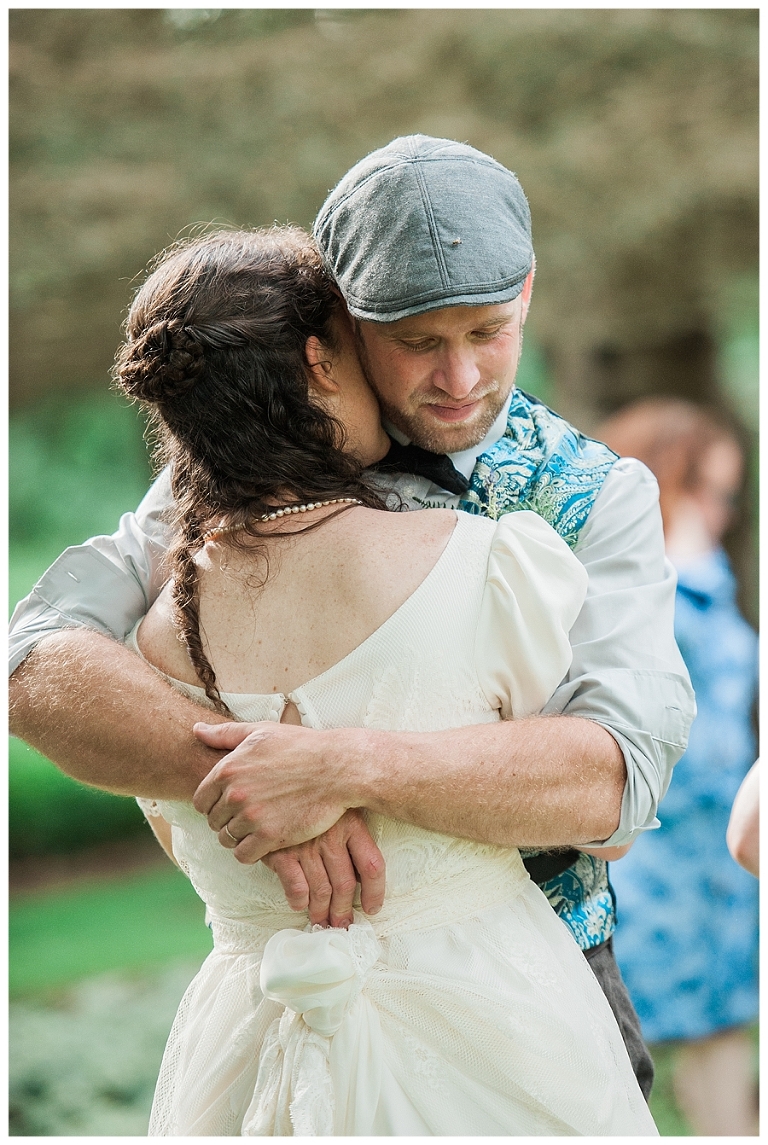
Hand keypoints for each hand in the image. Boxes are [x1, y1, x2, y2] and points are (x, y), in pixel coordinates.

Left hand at [191, 720, 356, 861]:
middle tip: (248, 817)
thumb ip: (224, 734)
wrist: (338, 768)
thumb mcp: (261, 731)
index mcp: (227, 768)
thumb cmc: (301, 746)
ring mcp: (252, 816)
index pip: (200, 801)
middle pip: (213, 822)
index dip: (214, 804)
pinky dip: (252, 852)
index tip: (231, 804)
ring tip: (257, 828)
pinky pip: (244, 855)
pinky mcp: (270, 836)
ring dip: (240, 837)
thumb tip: (196, 730)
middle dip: (227, 821)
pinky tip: (265, 841)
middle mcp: (235, 794)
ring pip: (227, 839)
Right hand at [262, 809, 385, 927]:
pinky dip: (299, 900)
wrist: (272, 781)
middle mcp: (331, 835)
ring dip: (321, 911)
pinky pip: (296, 887)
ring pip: (321, 890)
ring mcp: (306, 844)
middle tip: (343, 924)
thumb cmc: (311, 797)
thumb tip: (363, 876)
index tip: (372, 908)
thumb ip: (352, 835)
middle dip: (344, 910)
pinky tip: (299, 902)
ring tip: (321, 920)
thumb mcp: (338, 806)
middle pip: (346, 885)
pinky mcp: (281, 851)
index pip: (372, 865)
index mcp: (352, 823)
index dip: (375, 893)